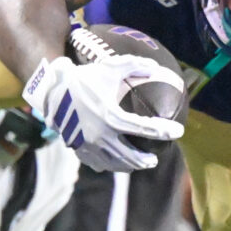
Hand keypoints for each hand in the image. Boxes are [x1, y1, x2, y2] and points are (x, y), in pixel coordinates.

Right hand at [20, 54, 184, 171]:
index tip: (178, 132)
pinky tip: (114, 163)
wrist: (53, 90)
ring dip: (130, 165)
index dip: (165, 131)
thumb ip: (135, 65)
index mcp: (112, 117)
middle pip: (131, 156)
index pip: (146, 129)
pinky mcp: (79, 149)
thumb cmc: (84, 77)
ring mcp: (89, 145)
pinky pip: (98, 163)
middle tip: (154, 159)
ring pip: (115, 164)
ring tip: (138, 163)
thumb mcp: (110, 67)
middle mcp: (102, 136)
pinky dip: (109, 165)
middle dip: (146, 160)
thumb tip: (156, 67)